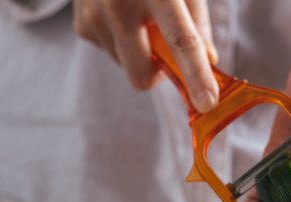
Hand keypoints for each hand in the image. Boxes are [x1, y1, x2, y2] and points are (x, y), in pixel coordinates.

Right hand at [72, 0, 218, 111]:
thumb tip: (207, 62)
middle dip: (158, 74)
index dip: (195, 74)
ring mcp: (95, 18)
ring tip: (138, 15)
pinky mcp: (82, 27)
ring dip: (140, 52)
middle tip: (164, 48)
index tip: (207, 102)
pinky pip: (112, 53)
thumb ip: (197, 21)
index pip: (181, 41)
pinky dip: (123, 42)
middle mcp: (120, 6)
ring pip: (127, 67)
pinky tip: (120, 13)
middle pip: (143, 74)